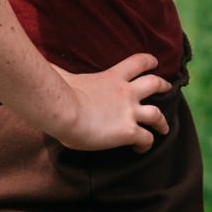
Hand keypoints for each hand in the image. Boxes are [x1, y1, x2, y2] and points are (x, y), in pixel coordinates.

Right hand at [49, 53, 173, 151]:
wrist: (64, 109)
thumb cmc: (59, 92)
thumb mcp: (64, 75)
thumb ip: (61, 71)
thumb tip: (43, 65)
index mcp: (112, 77)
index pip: (137, 63)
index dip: (148, 61)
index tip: (154, 62)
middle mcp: (126, 92)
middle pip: (154, 84)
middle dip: (164, 86)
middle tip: (168, 88)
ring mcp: (130, 112)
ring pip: (157, 114)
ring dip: (162, 122)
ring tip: (164, 128)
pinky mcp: (129, 132)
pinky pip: (146, 139)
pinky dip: (147, 144)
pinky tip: (141, 150)